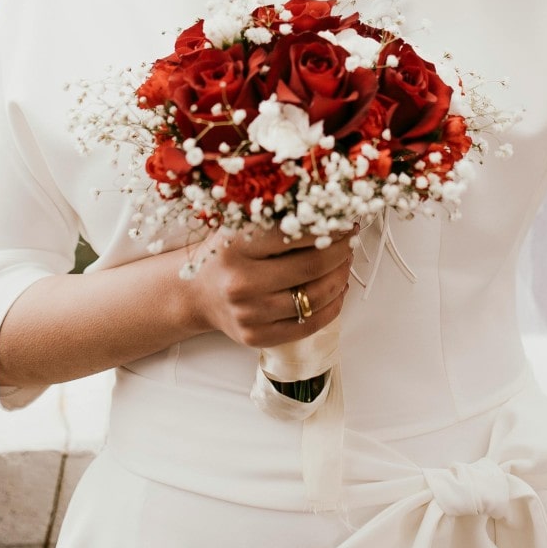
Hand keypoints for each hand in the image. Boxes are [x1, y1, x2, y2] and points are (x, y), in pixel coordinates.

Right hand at [190, 226, 353, 349]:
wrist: (196, 295)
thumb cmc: (226, 255)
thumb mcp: (240, 227)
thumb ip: (277, 218)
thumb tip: (329, 209)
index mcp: (235, 248)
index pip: (295, 234)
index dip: (328, 226)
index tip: (343, 219)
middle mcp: (240, 284)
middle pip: (313, 266)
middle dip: (342, 250)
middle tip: (350, 240)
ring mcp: (250, 315)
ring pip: (318, 297)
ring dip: (342, 276)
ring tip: (344, 262)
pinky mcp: (258, 338)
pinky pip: (312, 323)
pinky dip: (334, 304)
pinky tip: (337, 288)